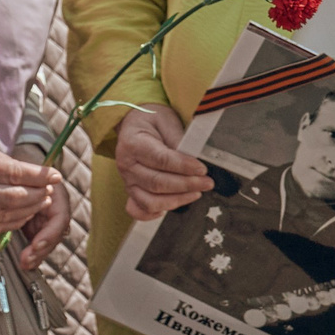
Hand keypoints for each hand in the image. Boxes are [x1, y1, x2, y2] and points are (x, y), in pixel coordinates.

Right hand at [0, 132, 58, 231]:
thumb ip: (4, 161)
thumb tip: (31, 174)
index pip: (15, 173)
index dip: (39, 176)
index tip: (55, 175)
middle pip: (14, 198)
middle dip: (37, 194)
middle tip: (49, 189)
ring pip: (6, 216)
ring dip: (29, 210)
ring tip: (41, 200)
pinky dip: (13, 223)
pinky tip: (24, 214)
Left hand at [13, 143, 72, 268]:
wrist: (23, 174)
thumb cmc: (27, 175)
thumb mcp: (29, 179)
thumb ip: (30, 187)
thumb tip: (37, 192)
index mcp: (57, 198)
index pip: (60, 219)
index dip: (49, 234)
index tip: (36, 244)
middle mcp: (56, 211)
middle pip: (54, 236)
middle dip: (42, 249)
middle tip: (27, 258)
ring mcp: (49, 222)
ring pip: (48, 243)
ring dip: (37, 255)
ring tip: (25, 262)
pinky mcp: (40, 229)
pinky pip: (39, 244)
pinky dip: (33, 254)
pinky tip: (26, 263)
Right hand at [116, 105, 212, 219]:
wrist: (134, 123)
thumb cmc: (152, 120)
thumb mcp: (166, 120)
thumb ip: (178, 139)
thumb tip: (193, 160)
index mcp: (133, 143)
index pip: (160, 159)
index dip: (183, 166)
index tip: (202, 168)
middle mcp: (126, 165)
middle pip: (157, 183)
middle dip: (186, 185)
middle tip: (207, 182)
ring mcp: (127, 181)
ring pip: (150, 201)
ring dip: (176, 200)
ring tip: (197, 193)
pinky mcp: (130, 191)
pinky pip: (138, 210)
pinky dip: (153, 214)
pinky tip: (172, 205)